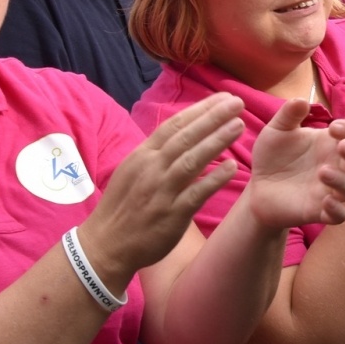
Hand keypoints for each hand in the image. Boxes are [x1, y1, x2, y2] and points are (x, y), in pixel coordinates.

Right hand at [78, 92, 246, 285]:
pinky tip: (233, 167)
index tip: (223, 97)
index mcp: (142, 155)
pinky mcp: (171, 215)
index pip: (174, 125)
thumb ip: (156, 152)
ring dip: (217, 141)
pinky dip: (214, 179)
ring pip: (192, 160)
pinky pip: (196, 193)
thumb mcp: (133, 170)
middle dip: (213, 117)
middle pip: (186, 137)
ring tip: (239, 125)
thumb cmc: (122, 207)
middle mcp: (152, 169)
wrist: (105, 245)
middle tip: (238, 102)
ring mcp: (161, 191)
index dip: (200, 110)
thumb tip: (180, 133)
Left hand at [244, 100, 344, 230]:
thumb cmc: (273, 155)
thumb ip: (288, 115)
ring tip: (323, 172)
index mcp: (330, 144)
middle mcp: (336, 166)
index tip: (333, 128)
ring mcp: (329, 190)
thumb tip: (301, 100)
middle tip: (341, 146)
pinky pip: (340, 216)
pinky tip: (326, 202)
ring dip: (343, 181)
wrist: (258, 186)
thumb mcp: (277, 130)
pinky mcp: (319, 211)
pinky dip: (337, 210)